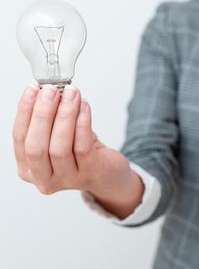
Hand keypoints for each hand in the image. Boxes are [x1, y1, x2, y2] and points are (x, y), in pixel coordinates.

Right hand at [12, 84, 143, 217]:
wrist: (108, 173)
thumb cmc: (82, 153)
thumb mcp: (59, 137)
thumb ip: (50, 119)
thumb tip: (49, 91)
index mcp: (29, 168)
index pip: (20, 138)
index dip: (25, 112)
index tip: (33, 90)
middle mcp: (44, 178)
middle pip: (36, 146)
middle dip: (42, 114)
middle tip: (51, 91)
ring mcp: (67, 179)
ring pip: (59, 147)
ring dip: (65, 116)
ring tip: (71, 95)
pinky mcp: (90, 174)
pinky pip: (82, 147)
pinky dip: (82, 123)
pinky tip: (84, 107)